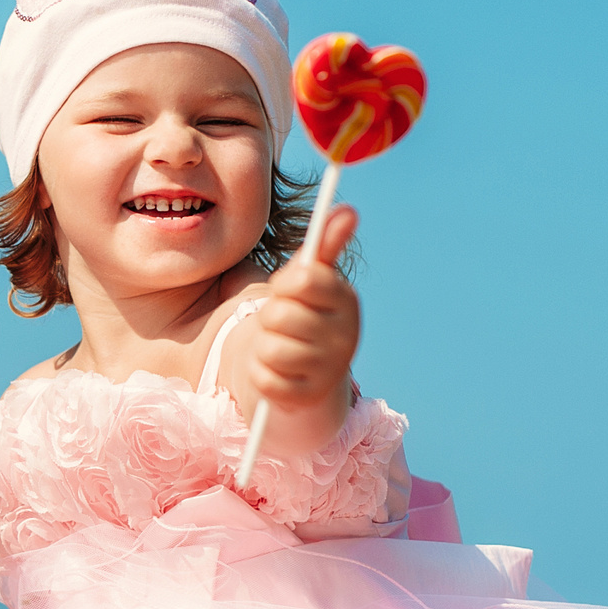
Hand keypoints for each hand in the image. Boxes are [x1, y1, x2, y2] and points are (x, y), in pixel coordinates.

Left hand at [245, 203, 360, 417]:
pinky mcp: (308, 399)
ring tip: (279, 349)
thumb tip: (347, 209)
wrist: (302, 380)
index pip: (302, 279)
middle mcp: (347, 335)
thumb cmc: (300, 319)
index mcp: (346, 300)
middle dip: (269, 320)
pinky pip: (265, 379)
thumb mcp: (308, 282)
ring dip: (263, 349)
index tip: (288, 292)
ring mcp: (330, 370)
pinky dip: (260, 376)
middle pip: (279, 314)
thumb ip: (322, 246)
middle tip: (281, 326)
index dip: (283, 285)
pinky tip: (276, 375)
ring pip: (270, 348)